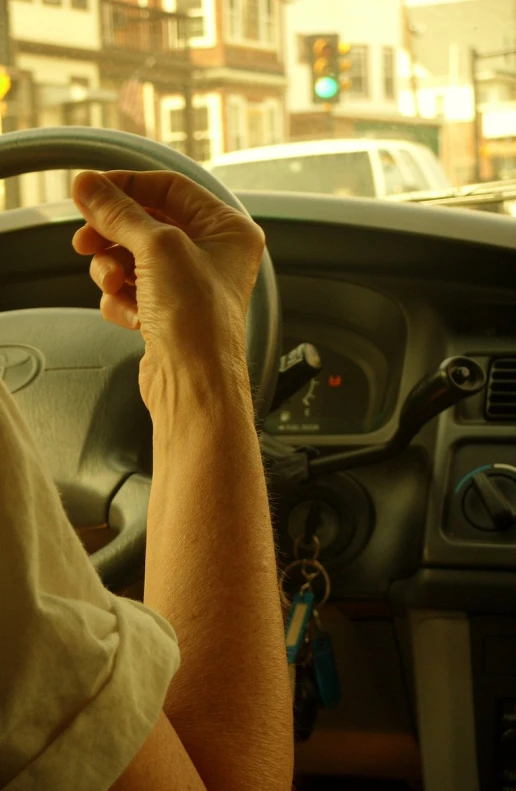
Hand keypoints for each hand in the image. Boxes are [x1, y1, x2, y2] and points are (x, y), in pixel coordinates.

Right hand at [71, 170, 264, 408]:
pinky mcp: (168, 314)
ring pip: (133, 257)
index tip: (92, 191)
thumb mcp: (158, 247)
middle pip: (147, 223)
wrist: (193, 384)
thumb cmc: (197, 319)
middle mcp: (213, 256)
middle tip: (86, 239)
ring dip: (113, 268)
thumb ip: (119, 211)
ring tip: (112, 282)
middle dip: (114, 233)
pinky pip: (131, 290)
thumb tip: (90, 186)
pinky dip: (122, 299)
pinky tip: (128, 313)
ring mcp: (189, 286)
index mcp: (228, 230)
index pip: (171, 188)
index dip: (128, 186)